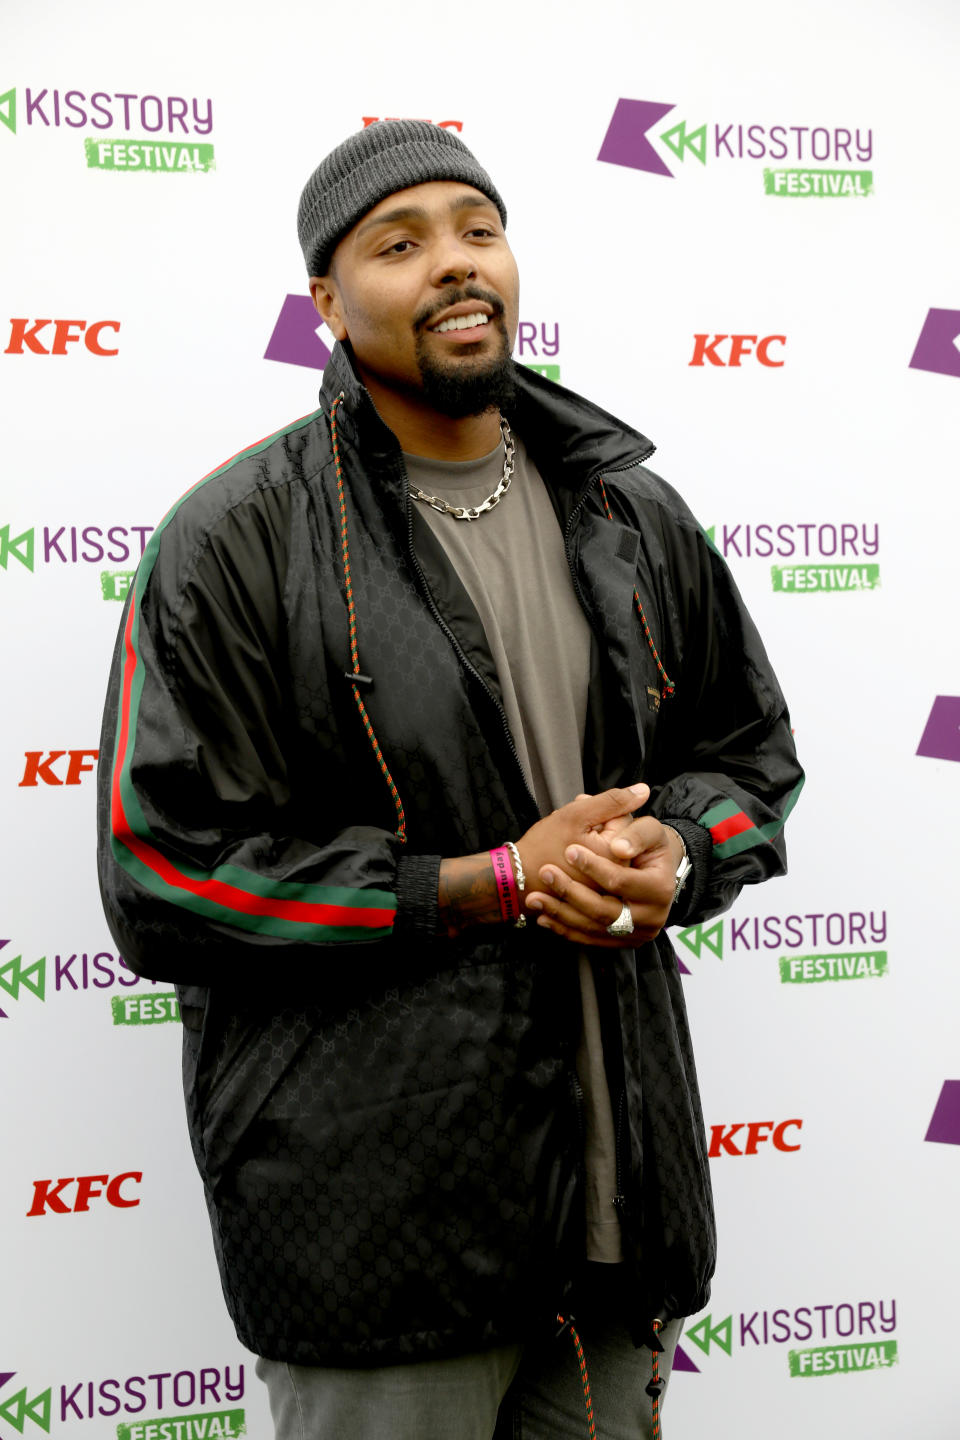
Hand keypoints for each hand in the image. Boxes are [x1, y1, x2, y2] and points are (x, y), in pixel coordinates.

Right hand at [514, 785, 649, 906]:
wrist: (518, 879)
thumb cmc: (543, 846)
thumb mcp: (576, 816)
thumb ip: (612, 801)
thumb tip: (644, 790)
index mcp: (616, 857)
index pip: (625, 819)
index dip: (599, 813)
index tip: (580, 822)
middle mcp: (617, 876)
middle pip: (619, 835)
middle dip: (598, 827)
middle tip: (573, 833)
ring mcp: (608, 888)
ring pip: (609, 848)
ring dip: (592, 840)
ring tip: (569, 846)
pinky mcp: (597, 894)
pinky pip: (601, 866)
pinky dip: (588, 857)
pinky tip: (570, 858)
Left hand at [525, 818, 683, 947]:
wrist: (654, 871)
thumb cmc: (647, 846)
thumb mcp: (650, 830)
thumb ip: (637, 834)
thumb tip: (618, 848)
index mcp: (660, 889)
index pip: (621, 881)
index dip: (594, 866)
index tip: (569, 850)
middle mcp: (651, 918)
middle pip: (605, 910)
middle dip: (571, 892)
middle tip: (545, 872)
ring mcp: (636, 935)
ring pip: (593, 928)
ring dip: (561, 914)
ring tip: (535, 898)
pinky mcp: (620, 943)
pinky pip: (589, 940)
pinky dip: (564, 929)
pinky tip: (543, 916)